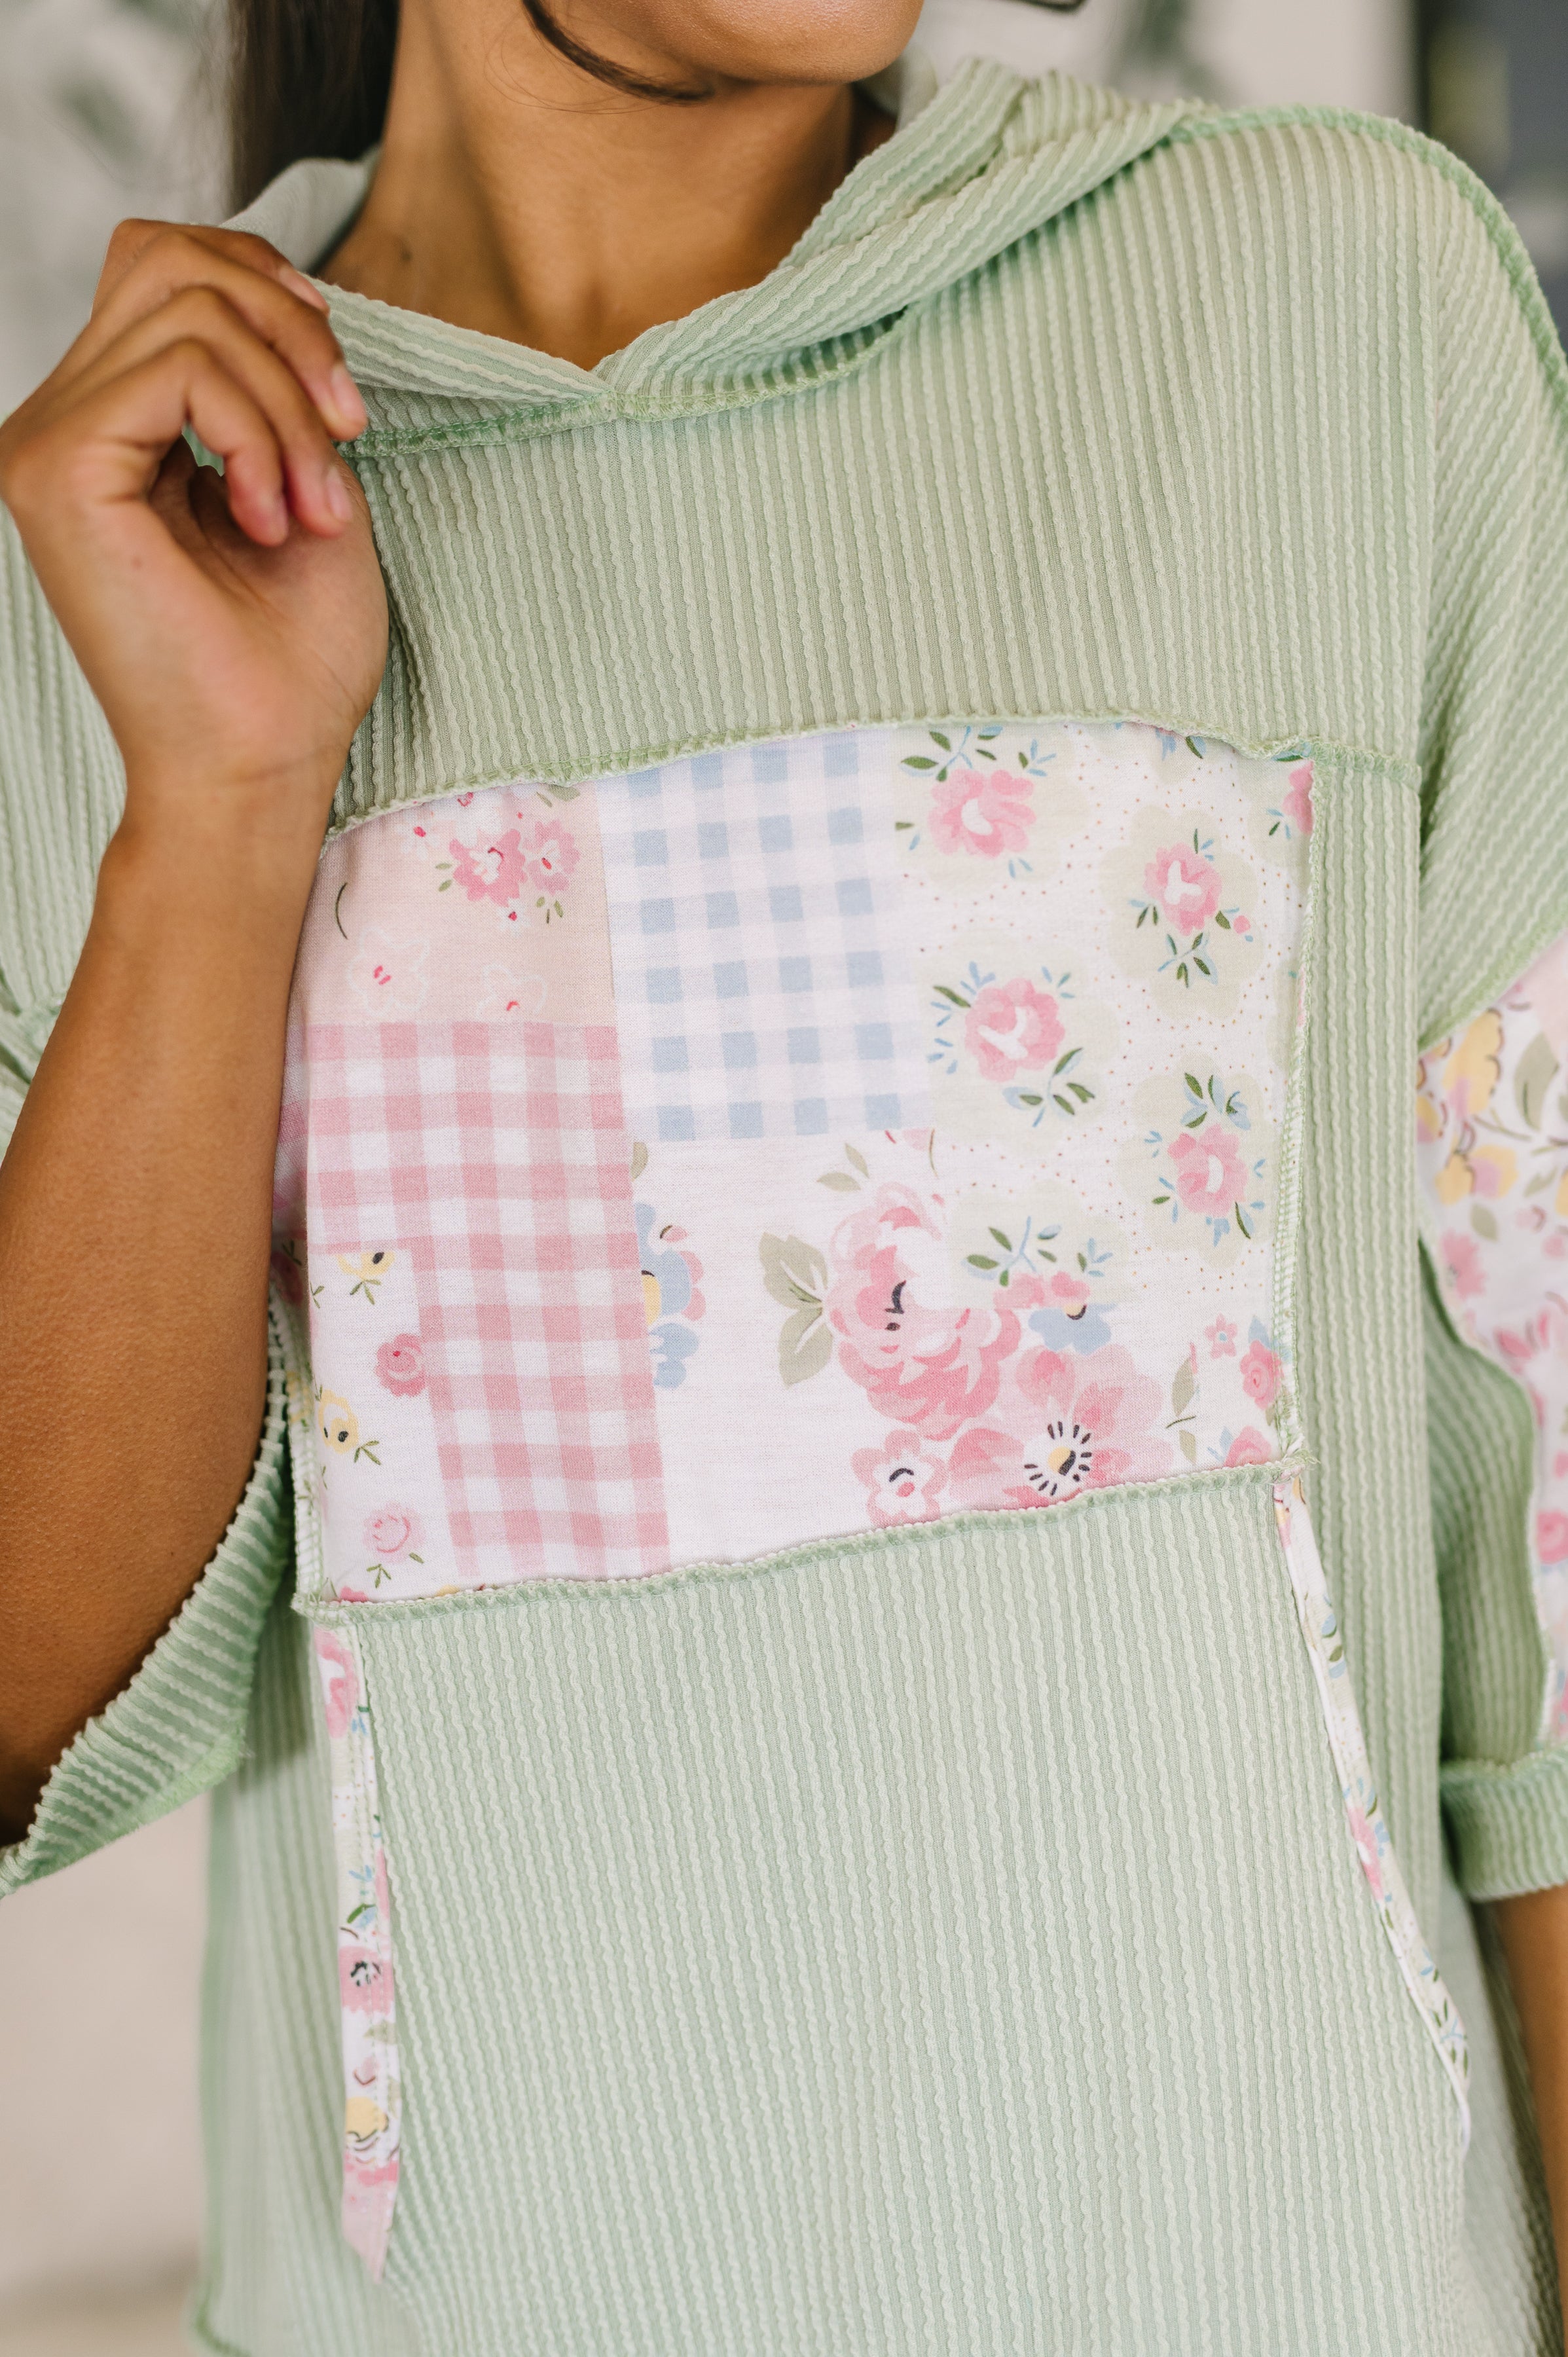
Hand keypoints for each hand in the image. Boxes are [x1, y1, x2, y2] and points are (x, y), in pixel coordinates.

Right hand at [0, 221, 387, 850]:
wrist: (262, 770)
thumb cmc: (293, 663)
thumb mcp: (308, 483)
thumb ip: (276, 385)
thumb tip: (278, 291)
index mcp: (115, 427)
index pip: (166, 268)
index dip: (268, 289)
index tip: (341, 396)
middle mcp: (65, 423)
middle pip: (170, 257)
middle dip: (290, 332)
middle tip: (346, 436)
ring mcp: (49, 443)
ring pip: (188, 307)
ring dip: (289, 403)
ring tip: (314, 506)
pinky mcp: (58, 470)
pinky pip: (180, 367)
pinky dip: (261, 431)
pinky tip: (276, 517)